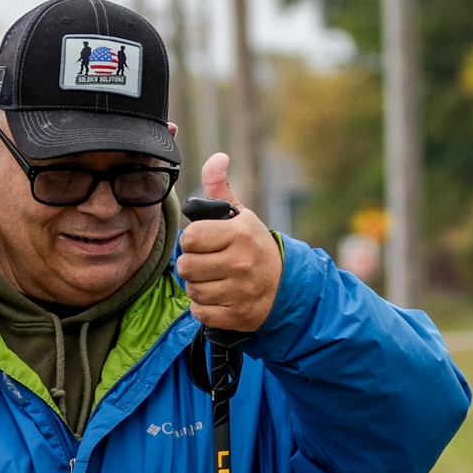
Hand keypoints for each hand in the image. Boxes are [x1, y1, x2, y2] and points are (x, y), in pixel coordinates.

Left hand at [176, 154, 281, 333]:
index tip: (202, 243)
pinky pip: (201, 312)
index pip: (191, 237)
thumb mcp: (242, 217)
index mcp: (240, 234)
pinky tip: (216, 297)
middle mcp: (241, 263)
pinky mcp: (237, 316)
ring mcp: (240, 292)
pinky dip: (203, 307)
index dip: (191, 241)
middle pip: (186, 266)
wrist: (286, 287)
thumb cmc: (256, 248)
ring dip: (196, 286)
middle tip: (204, 263)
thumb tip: (217, 157)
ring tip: (211, 280)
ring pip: (192, 290)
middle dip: (190, 265)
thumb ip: (221, 189)